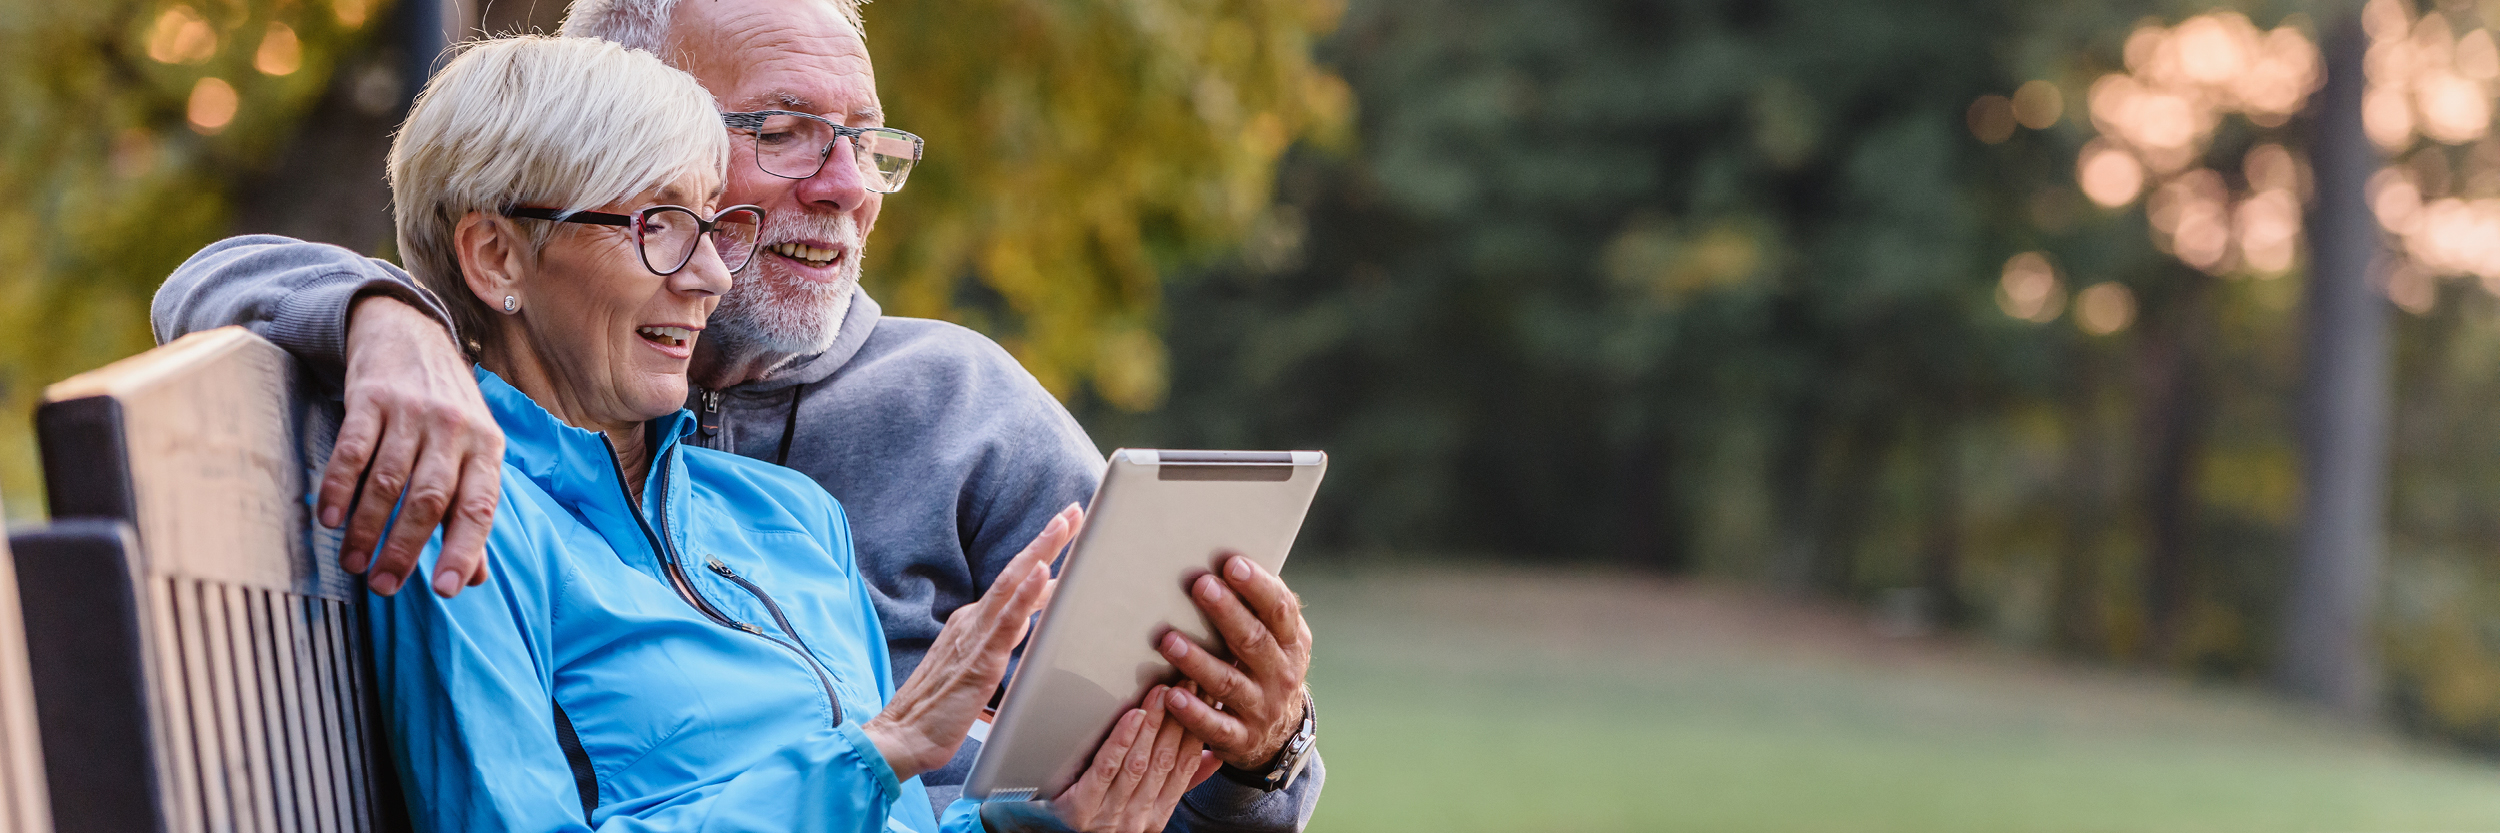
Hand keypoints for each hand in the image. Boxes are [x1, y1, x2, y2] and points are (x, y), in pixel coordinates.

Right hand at [328, 295, 503, 597]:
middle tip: (384, 585)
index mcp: (487, 447)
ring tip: (353, 562)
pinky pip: (354, 450)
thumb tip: (473, 576)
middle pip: (430, 498)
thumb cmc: (446, 408)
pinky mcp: (372, 397)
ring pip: (389, 480)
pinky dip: (340, 487)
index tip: (445, 589)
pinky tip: (330, 518)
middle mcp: (454, 429)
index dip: (463, 549)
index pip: (479, 506)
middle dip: (405, 548)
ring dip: (368, 527)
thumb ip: (471, 512)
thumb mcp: (473, 451)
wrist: (410, 332)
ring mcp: (413, 411)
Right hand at [865, 504, 1078, 779]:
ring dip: (1040, 553)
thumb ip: (996, 651)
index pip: (1011, 584)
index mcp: (971, 625)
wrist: (901, 738)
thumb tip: (1025, 635)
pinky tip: (1041, 571)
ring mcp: (974, 638)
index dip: (1039, 556)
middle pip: (1014, 573)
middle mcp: (972, 622)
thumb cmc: (936, 712)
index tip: (1063, 530)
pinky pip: (1006, 621)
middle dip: (1046, 541)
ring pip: (1013, 585)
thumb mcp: (974, 672)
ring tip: (1064, 525)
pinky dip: (1024, 593)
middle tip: (1073, 512)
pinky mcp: (979, 661)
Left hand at [1046, 684, 1218, 832]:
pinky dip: (1121, 740)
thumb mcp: (1143, 809)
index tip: (1204, 701)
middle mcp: (1137, 818)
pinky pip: (1106, 769)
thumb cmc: (1098, 824)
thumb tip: (1212, 757)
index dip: (1195, 731)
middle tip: (1186, 686)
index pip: (1184, 768)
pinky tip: (1132, 716)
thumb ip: (1176, 784)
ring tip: (1162, 694)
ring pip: (1138, 762)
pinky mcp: (1080, 809)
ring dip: (1153, 724)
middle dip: (1178, 720)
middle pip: (1164, 761)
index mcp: (1156, 816)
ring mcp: (1108, 815)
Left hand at [1156, 554, 1311, 768]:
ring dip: (1198, 661)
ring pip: (1228, 683)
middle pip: (1253, 641)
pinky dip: (1193, 712)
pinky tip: (1171, 695)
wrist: (1279, 733)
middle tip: (1200, 585)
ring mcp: (1261, 708)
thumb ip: (1260, 607)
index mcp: (1292, 643)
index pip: (1279, 611)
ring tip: (1168, 640)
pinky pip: (1215, 726)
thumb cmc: (1266, 666)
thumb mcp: (1277, 639)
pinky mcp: (1240, 738)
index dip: (1258, 587)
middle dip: (1227, 613)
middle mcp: (1281, 675)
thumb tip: (1229, 556)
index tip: (1232, 564)